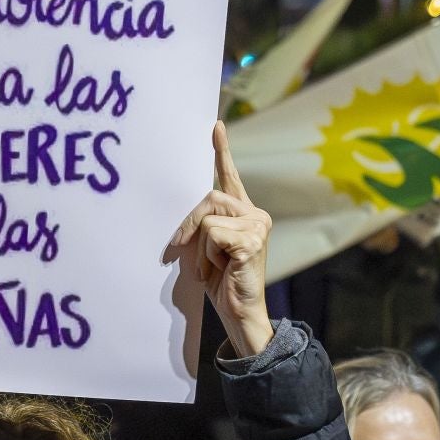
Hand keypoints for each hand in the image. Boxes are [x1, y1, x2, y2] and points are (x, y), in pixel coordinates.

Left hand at [163, 122, 273, 357]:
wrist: (239, 313)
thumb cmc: (220, 282)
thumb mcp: (205, 248)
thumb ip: (201, 225)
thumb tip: (186, 213)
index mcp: (244, 214)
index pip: (230, 178)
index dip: (221, 151)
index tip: (215, 126)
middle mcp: (255, 215)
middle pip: (210, 196)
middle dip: (190, 222)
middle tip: (181, 247)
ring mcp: (257, 227)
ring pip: (210, 216)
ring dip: (200, 246)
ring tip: (210, 266)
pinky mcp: (252, 241)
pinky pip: (213, 234)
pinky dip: (206, 255)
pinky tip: (219, 270)